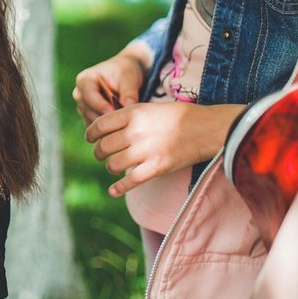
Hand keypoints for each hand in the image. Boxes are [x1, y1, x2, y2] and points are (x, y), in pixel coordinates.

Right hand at [73, 46, 149, 124]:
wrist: (125, 76)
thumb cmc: (125, 72)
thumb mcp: (129, 78)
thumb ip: (129, 93)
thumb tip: (127, 107)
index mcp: (84, 80)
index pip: (89, 96)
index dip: (102, 106)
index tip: (117, 113)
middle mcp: (79, 94)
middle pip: (89, 112)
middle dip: (107, 118)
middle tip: (125, 122)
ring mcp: (82, 107)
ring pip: (92, 122)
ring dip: (107, 125)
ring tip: (125, 123)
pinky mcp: (88, 116)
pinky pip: (95, 128)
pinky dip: (107, 129)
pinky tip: (121, 125)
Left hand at [85, 102, 245, 196]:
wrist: (207, 128)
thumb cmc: (179, 115)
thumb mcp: (149, 107)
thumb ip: (128, 116)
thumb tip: (107, 128)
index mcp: (133, 114)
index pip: (100, 125)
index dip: (90, 133)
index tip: (89, 138)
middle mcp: (136, 132)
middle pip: (104, 146)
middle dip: (98, 152)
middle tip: (100, 154)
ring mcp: (146, 151)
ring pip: (114, 164)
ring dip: (109, 167)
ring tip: (111, 166)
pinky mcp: (157, 168)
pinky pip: (131, 181)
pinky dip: (119, 188)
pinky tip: (112, 191)